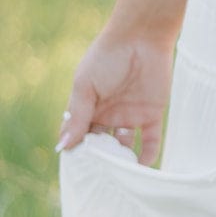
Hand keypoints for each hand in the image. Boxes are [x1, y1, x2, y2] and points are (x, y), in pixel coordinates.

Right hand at [54, 30, 175, 165]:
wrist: (141, 38)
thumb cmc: (106, 57)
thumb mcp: (85, 86)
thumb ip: (77, 115)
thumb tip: (62, 145)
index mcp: (88, 106)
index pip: (79, 134)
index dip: (76, 150)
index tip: (75, 169)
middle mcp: (108, 113)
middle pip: (102, 144)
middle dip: (100, 161)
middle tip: (98, 179)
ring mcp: (130, 114)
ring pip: (125, 145)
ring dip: (123, 161)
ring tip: (120, 177)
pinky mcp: (153, 113)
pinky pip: (151, 140)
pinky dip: (149, 154)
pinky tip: (142, 168)